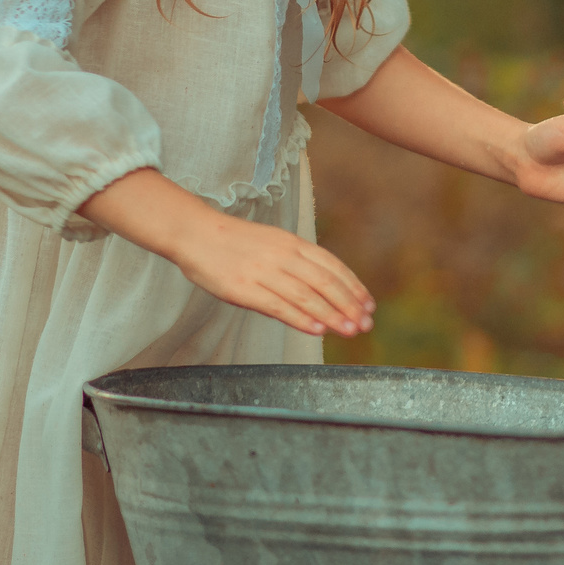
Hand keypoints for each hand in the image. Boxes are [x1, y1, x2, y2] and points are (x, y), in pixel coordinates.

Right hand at [79, 168, 374, 337]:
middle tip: (366, 324)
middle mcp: (282, 255)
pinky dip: (301, 318)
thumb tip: (322, 286)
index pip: (331, 265)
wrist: (195, 233)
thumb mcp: (271, 243)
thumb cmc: (233, 242)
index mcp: (290, 242)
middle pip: (324, 282)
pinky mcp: (244, 289)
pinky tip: (318, 330)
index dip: (352, 286)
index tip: (368, 304)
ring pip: (306, 295)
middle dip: (349, 304)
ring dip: (332, 315)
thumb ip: (295, 261)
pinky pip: (278, 306)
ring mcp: (263, 272)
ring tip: (350, 331)